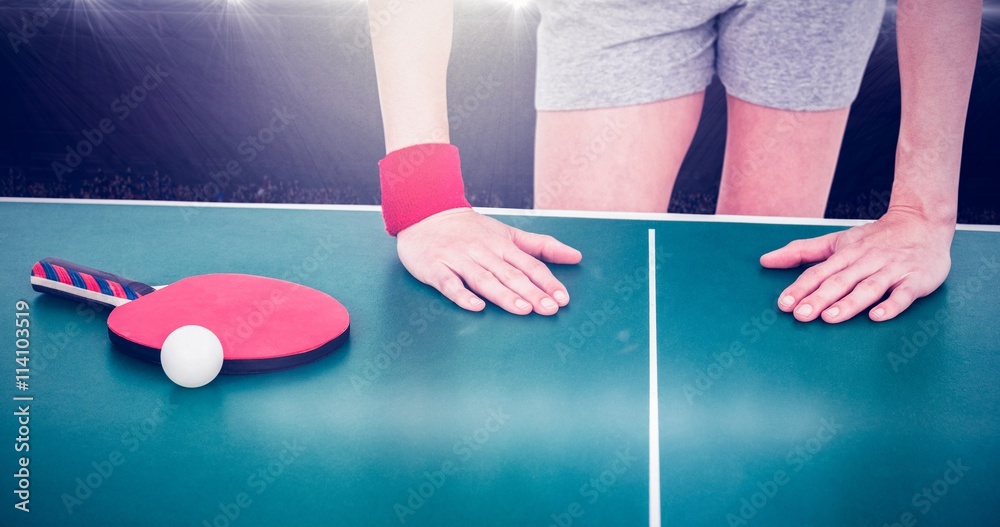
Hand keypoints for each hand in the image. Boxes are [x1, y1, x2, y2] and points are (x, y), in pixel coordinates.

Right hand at [396, 208, 582, 314]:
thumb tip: (576, 256)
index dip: (547, 282)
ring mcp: (459, 260)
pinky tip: (476, 306)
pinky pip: (449, 284)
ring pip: (484, 279)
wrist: (426, 214)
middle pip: (510, 274)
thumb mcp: (509, 233)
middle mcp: (483, 251)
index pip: (530, 265)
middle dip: (531, 292)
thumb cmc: (471, 230)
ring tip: (522, 308)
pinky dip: (462, 295)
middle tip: (549, 308)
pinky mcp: (436, 269)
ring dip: (504, 295)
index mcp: (502, 244)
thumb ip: (542, 246)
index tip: (562, 298)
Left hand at [760, 207, 954, 322]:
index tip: (784, 304)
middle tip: (801, 315)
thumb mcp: (836, 240)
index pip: (819, 272)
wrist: (923, 221)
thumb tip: (765, 260)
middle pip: (840, 281)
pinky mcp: (916, 279)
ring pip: (868, 287)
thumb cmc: (875, 237)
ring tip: (830, 317)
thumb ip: (801, 251)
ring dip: (849, 302)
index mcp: (846, 254)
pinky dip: (891, 305)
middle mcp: (867, 261)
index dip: (801, 288)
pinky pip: (904, 294)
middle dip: (819, 298)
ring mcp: (892, 270)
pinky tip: (877, 317)